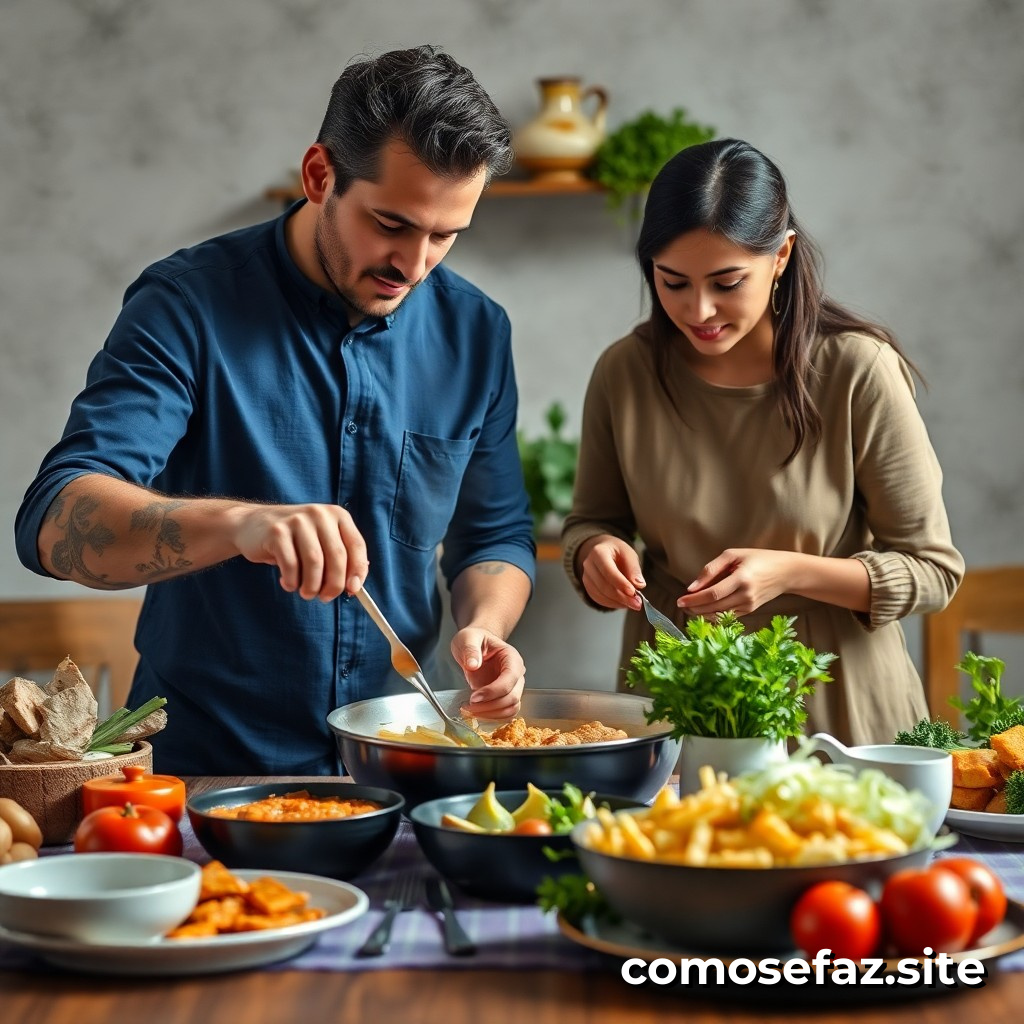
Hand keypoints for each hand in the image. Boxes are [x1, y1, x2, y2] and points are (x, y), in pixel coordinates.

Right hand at [232, 503, 368, 600]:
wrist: (252, 525)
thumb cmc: (294, 540)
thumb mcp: (321, 541)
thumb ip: (340, 558)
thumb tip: (355, 586)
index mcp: (337, 515)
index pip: (356, 545)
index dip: (358, 571)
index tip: (353, 590)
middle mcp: (319, 514)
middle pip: (337, 556)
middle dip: (334, 584)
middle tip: (325, 598)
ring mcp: (297, 521)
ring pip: (315, 562)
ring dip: (312, 586)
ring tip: (306, 593)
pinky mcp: (276, 532)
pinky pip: (291, 565)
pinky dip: (292, 581)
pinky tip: (288, 583)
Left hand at [451, 628, 524, 719]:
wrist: (476, 645)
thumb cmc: (475, 640)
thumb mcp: (468, 638)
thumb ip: (470, 649)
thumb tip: (473, 664)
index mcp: (511, 658)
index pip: (510, 678)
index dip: (493, 691)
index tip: (475, 697)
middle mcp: (516, 674)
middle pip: (512, 697)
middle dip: (490, 706)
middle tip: (469, 707)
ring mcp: (512, 687)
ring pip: (511, 709)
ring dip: (491, 714)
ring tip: (471, 712)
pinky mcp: (504, 697)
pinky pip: (505, 713)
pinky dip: (492, 717)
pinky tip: (477, 714)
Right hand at [577, 535, 643, 610]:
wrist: (605, 551)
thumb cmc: (618, 552)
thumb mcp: (629, 554)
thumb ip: (634, 569)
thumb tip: (639, 585)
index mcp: (598, 552)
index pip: (608, 570)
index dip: (620, 583)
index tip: (633, 592)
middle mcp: (589, 565)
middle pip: (603, 585)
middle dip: (622, 597)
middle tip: (637, 603)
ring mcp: (586, 577)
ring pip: (601, 595)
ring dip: (618, 602)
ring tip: (633, 603)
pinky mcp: (588, 587)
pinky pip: (599, 599)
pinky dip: (613, 603)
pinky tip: (624, 603)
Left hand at [677, 548, 793, 615]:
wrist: (786, 572)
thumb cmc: (758, 558)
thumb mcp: (734, 555)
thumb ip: (711, 569)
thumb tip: (692, 587)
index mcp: (742, 579)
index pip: (713, 594)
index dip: (694, 599)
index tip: (680, 600)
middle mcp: (746, 595)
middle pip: (714, 607)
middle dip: (694, 608)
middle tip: (680, 604)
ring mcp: (749, 606)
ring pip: (719, 615)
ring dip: (701, 613)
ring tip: (689, 607)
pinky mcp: (750, 611)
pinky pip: (727, 617)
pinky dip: (713, 615)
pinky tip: (703, 610)